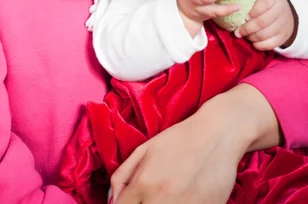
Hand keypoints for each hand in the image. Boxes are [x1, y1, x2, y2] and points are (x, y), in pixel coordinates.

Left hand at [111, 84, 279, 203]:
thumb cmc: (180, 139)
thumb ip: (122, 176)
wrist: (218, 134)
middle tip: (149, 196)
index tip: (132, 200)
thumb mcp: (145, 149)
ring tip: (167, 194)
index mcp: (143, 184)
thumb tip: (111, 200)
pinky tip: (184, 197)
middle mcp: (161, 201)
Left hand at [234, 0, 296, 49]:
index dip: (252, 12)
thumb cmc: (264, 3)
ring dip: (251, 37)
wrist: (286, 13)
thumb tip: (230, 6)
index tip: (243, 17)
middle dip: (247, 28)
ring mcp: (283, 25)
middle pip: (262, 22)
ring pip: (265, 35)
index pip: (263, 4)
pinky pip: (270, 45)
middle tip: (237, 31)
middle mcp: (280, 11)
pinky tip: (252, 42)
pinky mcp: (282, 37)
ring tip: (243, 35)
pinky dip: (258, 45)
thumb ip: (247, 1)